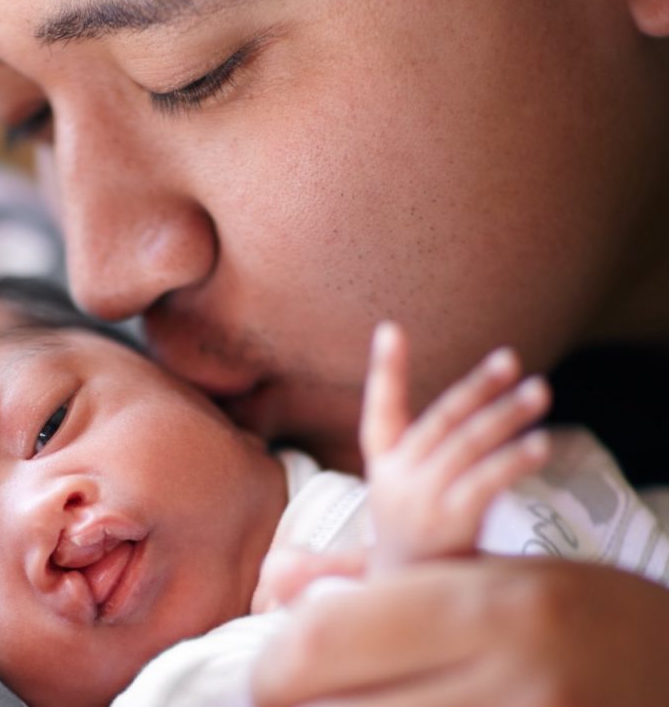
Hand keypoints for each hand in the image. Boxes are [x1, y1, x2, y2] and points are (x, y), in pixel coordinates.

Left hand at [252, 556, 668, 706]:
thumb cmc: (566, 608)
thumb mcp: (479, 571)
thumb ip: (371, 578)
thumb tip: (272, 580)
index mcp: (484, 606)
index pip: (331, 637)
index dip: (276, 660)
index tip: (267, 666)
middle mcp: (508, 679)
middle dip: (298, 703)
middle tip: (292, 693)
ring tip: (343, 697)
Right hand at [361, 323, 549, 570]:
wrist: (406, 591)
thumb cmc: (415, 526)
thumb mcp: (402, 481)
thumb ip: (426, 440)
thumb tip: (470, 396)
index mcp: (382, 460)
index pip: (380, 407)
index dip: (385, 369)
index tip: (390, 330)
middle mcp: (397, 475)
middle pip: (442, 421)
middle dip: (477, 387)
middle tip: (510, 358)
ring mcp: (422, 499)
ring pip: (467, 445)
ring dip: (506, 415)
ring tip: (539, 390)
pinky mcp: (450, 524)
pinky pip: (485, 483)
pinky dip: (512, 460)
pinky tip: (540, 443)